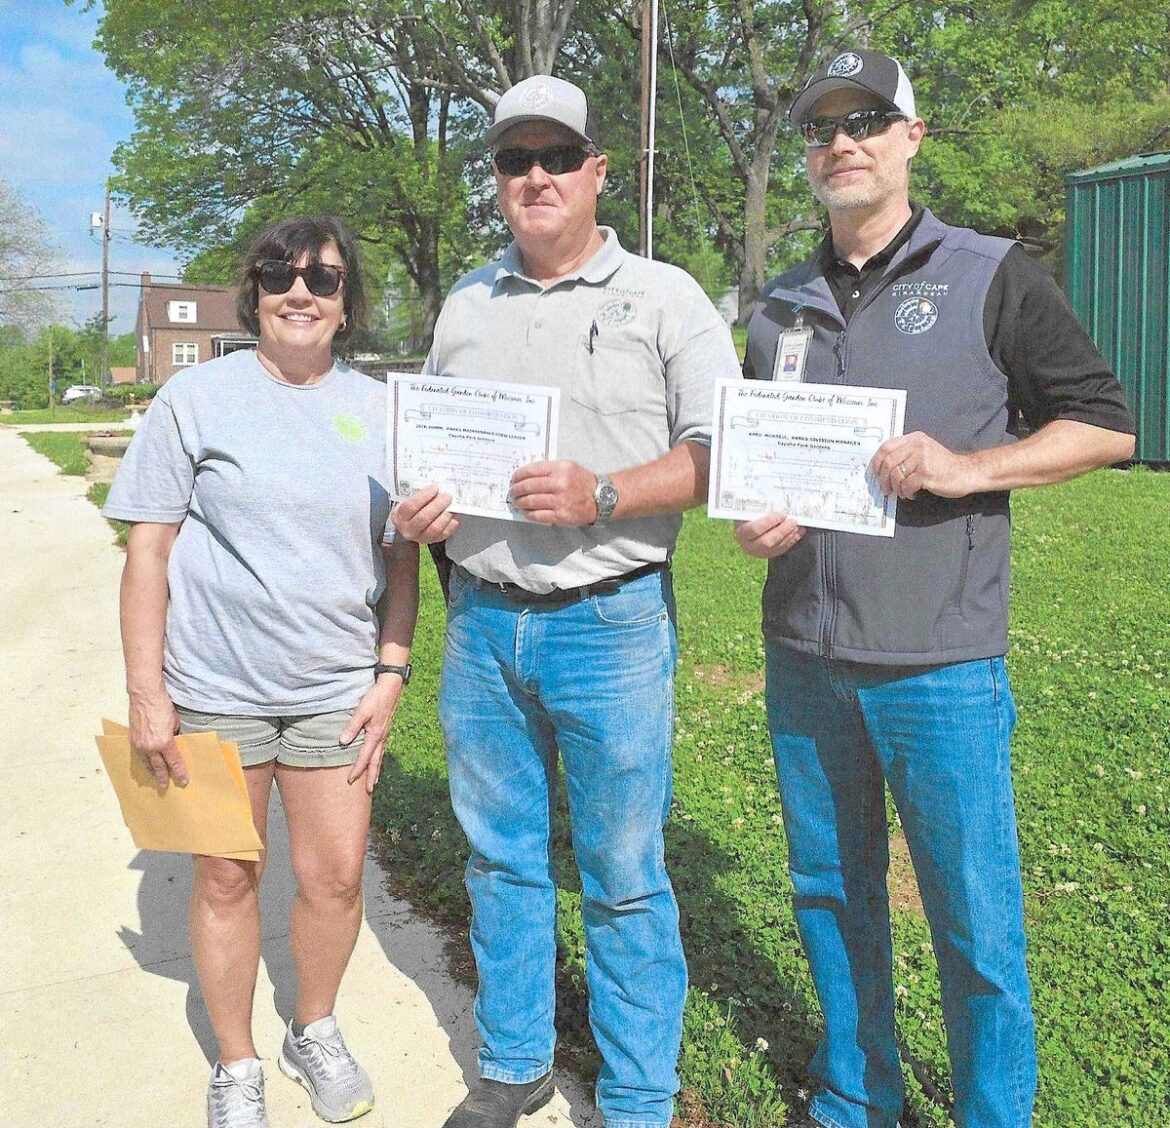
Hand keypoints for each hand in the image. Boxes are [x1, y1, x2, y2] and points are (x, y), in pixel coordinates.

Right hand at [128, 690, 186, 787]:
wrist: (145, 696)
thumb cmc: (163, 707)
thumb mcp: (175, 723)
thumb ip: (174, 735)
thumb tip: (174, 742)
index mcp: (164, 743)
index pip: (174, 762)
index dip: (179, 772)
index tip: (183, 780)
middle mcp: (151, 747)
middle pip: (158, 767)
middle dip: (163, 777)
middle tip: (165, 787)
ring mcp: (140, 744)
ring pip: (147, 763)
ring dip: (151, 772)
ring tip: (156, 779)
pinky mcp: (133, 740)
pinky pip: (139, 756)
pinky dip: (144, 762)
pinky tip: (146, 765)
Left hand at [342, 676, 404, 792]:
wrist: (391, 686)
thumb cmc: (376, 698)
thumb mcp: (361, 711)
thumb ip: (352, 727)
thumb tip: (342, 742)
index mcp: (375, 735)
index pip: (364, 757)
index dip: (357, 770)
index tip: (349, 781)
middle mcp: (381, 737)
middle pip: (376, 761)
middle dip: (372, 776)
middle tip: (369, 790)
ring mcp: (385, 733)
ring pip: (380, 756)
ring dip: (377, 769)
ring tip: (375, 780)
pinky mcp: (385, 729)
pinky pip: (381, 748)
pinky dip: (379, 758)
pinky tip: (377, 758)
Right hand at [391, 484, 459, 542]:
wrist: (410, 525)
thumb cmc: (411, 509)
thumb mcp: (407, 500)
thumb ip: (418, 493)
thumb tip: (436, 485)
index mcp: (400, 516)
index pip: (411, 506)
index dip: (424, 496)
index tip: (435, 487)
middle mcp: (409, 529)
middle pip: (424, 517)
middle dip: (438, 504)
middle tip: (447, 496)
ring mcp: (421, 537)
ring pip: (435, 527)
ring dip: (445, 515)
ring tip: (451, 505)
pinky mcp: (433, 541)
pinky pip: (444, 533)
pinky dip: (451, 523)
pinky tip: (453, 515)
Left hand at [509, 460, 598, 525]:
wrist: (600, 498)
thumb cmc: (582, 481)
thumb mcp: (567, 467)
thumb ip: (548, 469)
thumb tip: (525, 476)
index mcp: (560, 468)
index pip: (531, 470)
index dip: (518, 476)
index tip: (513, 479)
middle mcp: (559, 483)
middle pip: (528, 486)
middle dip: (516, 490)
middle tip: (512, 492)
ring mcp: (560, 500)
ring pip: (531, 501)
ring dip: (520, 503)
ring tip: (517, 503)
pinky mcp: (561, 515)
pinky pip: (538, 515)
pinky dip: (529, 514)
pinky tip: (526, 512)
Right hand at [734, 511, 805, 558]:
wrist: (750, 525)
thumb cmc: (751, 514)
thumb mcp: (751, 509)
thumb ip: (759, 505)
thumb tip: (772, 494)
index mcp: (741, 532)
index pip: (754, 530)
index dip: (769, 522)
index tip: (782, 513)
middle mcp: (749, 545)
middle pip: (766, 541)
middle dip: (782, 531)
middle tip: (793, 521)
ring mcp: (760, 552)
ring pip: (776, 546)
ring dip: (789, 535)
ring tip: (798, 525)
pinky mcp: (770, 554)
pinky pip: (782, 549)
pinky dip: (793, 539)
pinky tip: (799, 531)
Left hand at [870, 432, 980, 499]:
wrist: (966, 472)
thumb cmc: (943, 465)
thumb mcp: (924, 451)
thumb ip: (906, 453)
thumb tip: (882, 467)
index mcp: (915, 439)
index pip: (886, 447)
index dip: (877, 462)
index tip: (876, 474)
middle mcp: (918, 446)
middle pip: (888, 462)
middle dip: (883, 479)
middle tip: (886, 489)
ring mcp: (922, 459)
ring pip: (896, 476)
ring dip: (897, 488)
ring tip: (903, 492)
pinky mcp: (927, 473)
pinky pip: (906, 485)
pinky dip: (907, 493)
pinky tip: (913, 494)